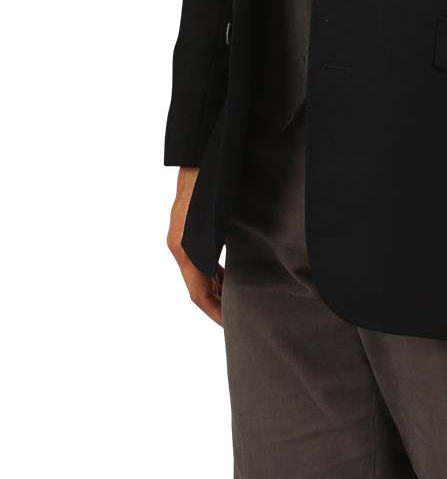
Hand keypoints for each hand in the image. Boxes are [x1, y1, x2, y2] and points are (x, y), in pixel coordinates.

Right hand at [166, 166, 224, 328]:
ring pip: (194, 273)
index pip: (197, 294)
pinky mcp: (181, 228)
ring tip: (233, 297)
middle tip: (236, 315)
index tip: (229, 324)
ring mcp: (177, 237)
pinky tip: (224, 271)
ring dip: (212, 286)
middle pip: (194, 287)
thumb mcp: (222, 224)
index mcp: (187, 251)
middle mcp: (177, 247)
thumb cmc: (215, 186)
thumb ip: (225, 252)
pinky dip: (208, 270)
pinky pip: (193, 259)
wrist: (200, 154)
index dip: (214, 312)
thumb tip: (234, 277)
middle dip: (215, 302)